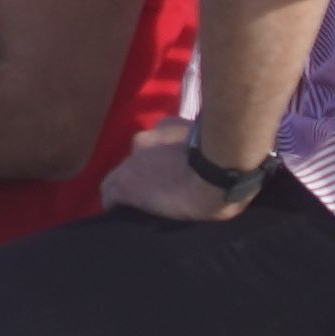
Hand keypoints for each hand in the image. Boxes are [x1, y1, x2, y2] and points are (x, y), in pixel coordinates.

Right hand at [100, 113, 247, 221]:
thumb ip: (152, 204)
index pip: (108, 192)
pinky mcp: (169, 120)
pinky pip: (163, 133)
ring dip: (155, 158)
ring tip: (178, 166)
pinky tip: (188, 147)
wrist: (226, 163)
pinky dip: (170, 142)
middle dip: (139, 176)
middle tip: (160, 187)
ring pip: (146, 149)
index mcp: (126, 182)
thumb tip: (151, 202)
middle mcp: (131, 155)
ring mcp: (149, 134)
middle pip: (128, 167)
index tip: (128, 208)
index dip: (117, 201)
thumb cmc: (202, 200)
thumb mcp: (172, 215)